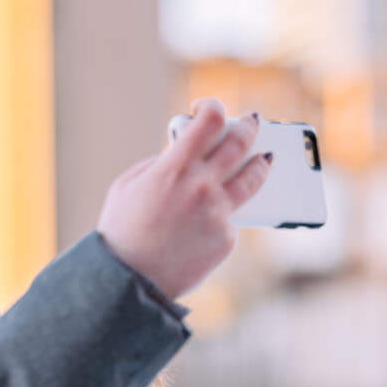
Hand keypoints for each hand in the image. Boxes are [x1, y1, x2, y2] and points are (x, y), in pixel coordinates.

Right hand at [95, 99, 271, 298]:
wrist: (128, 279)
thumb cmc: (122, 230)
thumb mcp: (129, 184)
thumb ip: (160, 163)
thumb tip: (184, 153)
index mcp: (175, 167)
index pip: (209, 120)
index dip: (212, 107)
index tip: (209, 109)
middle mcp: (202, 186)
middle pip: (240, 143)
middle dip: (248, 127)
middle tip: (251, 123)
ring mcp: (219, 213)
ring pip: (254, 178)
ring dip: (261, 162)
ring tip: (264, 157)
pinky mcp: (227, 239)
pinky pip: (231, 218)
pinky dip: (223, 215)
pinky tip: (210, 221)